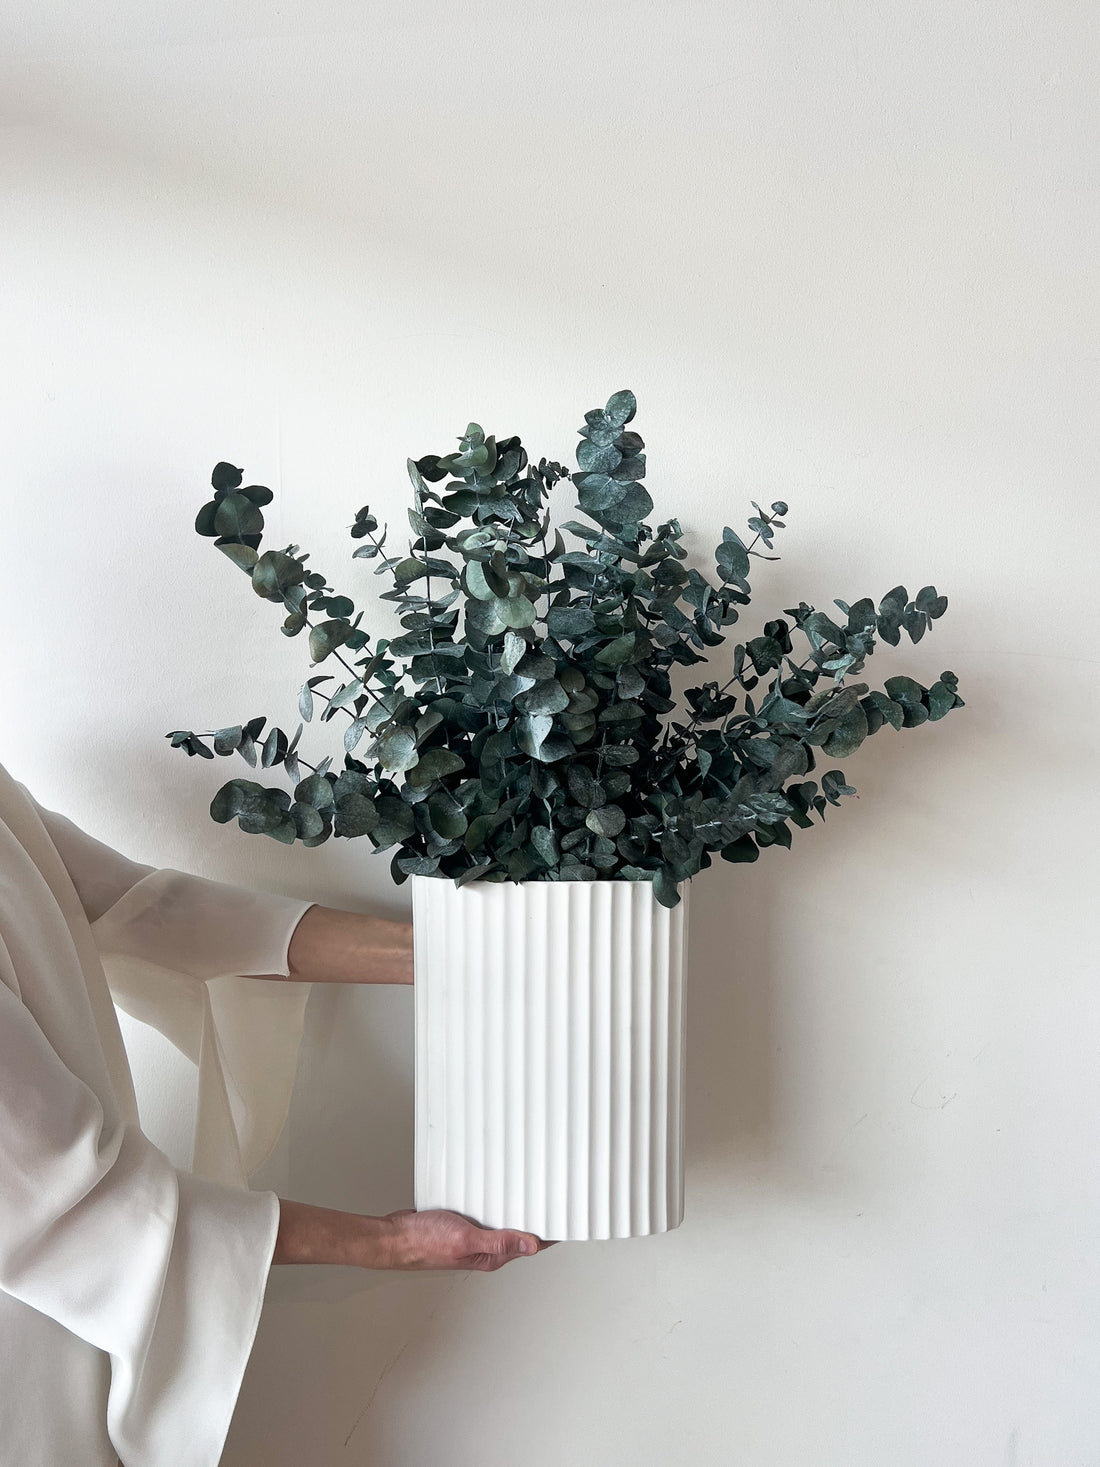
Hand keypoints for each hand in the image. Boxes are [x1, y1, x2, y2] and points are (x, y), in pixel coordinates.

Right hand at [383, 1208, 553, 1271]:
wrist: (395, 1238)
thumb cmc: (424, 1243)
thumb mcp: (467, 1239)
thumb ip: (499, 1241)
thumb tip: (532, 1245)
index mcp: (492, 1256)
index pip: (531, 1246)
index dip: (550, 1234)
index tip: (568, 1220)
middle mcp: (486, 1248)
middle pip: (521, 1233)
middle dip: (539, 1219)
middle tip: (558, 1199)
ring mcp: (475, 1236)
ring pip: (504, 1221)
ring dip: (518, 1209)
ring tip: (536, 1192)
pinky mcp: (463, 1225)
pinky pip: (486, 1213)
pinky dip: (496, 1202)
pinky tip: (499, 1191)